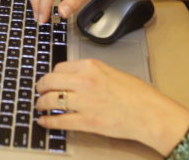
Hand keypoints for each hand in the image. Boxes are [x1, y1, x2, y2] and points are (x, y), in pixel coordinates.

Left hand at [35, 59, 188, 153]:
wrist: (150, 114)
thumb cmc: (138, 94)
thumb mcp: (112, 72)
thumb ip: (91, 74)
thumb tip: (75, 79)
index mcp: (91, 67)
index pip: (60, 67)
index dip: (52, 75)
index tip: (50, 80)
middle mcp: (84, 81)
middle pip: (50, 81)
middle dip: (41, 87)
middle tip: (39, 91)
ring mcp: (84, 102)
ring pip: (51, 100)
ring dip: (41, 104)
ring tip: (39, 106)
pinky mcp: (86, 122)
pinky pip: (60, 121)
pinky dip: (48, 121)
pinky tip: (44, 121)